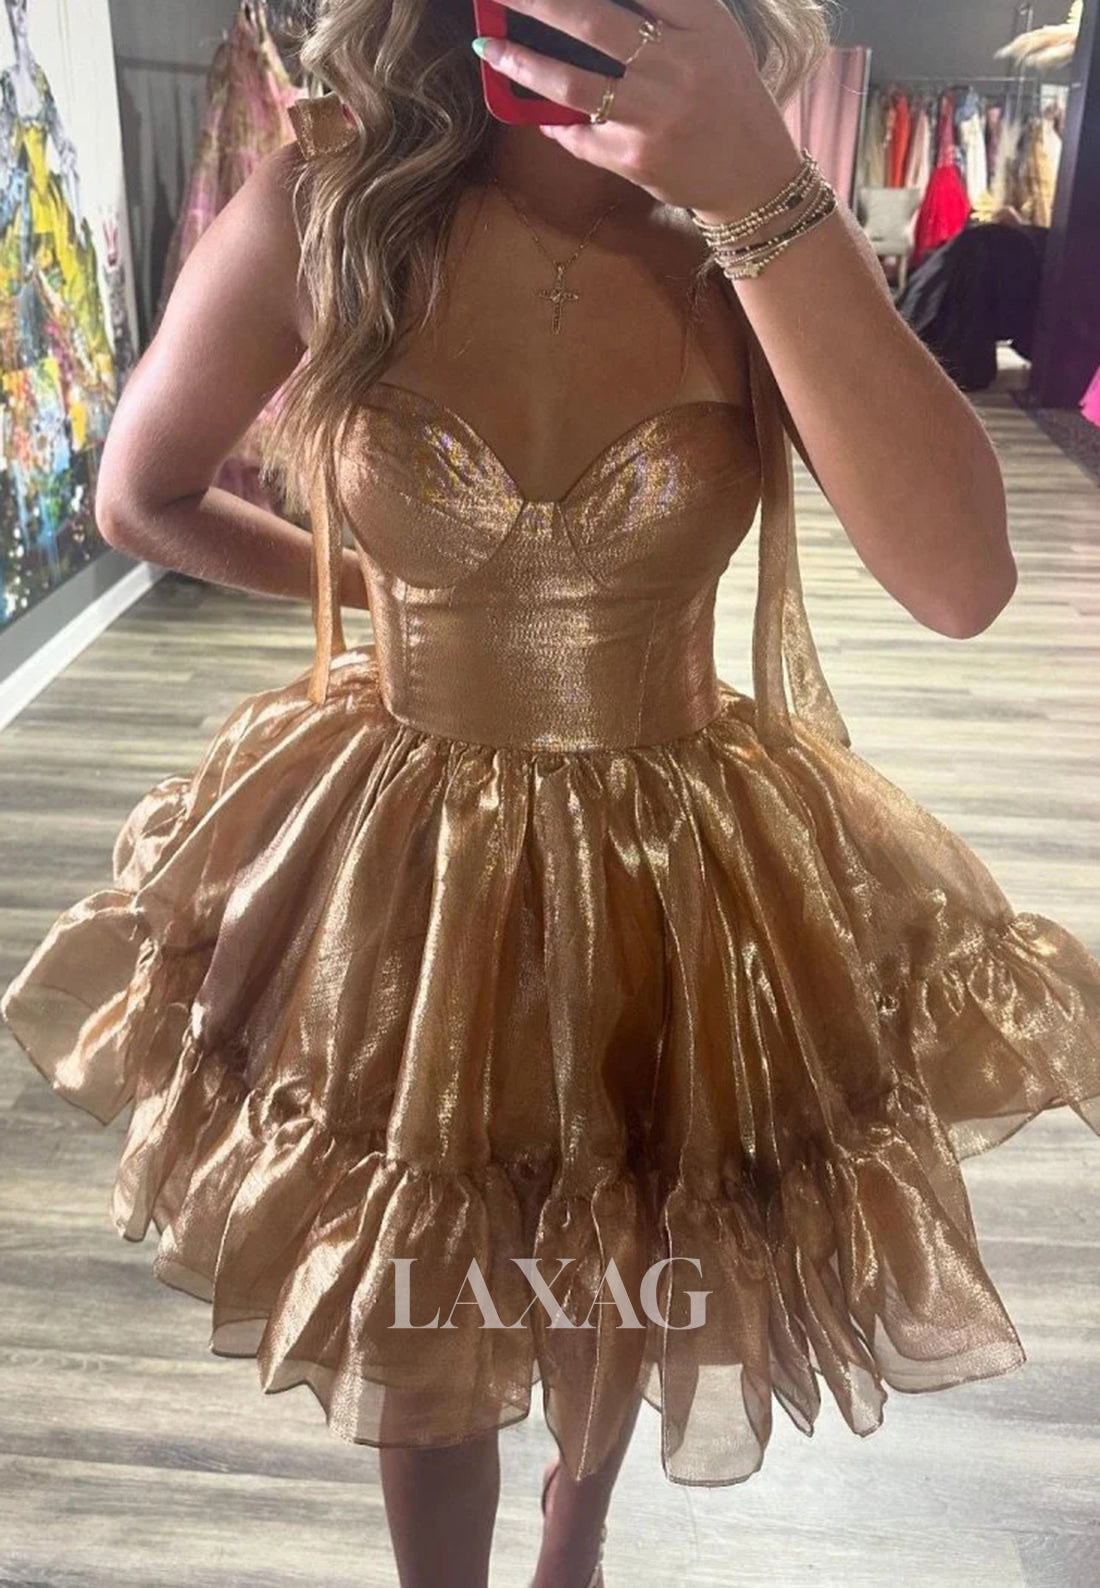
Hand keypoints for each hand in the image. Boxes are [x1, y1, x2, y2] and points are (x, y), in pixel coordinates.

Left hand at [473, 0, 802, 220]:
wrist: (755, 178)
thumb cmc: (730, 97)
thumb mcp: (715, 37)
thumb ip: (668, 9)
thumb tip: (601, 1)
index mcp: (702, 24)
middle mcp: (678, 65)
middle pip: (592, 21)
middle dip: (536, 2)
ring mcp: (655, 115)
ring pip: (573, 81)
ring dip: (523, 61)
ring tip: (489, 45)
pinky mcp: (636, 157)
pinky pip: (579, 133)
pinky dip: (550, 119)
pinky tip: (530, 106)